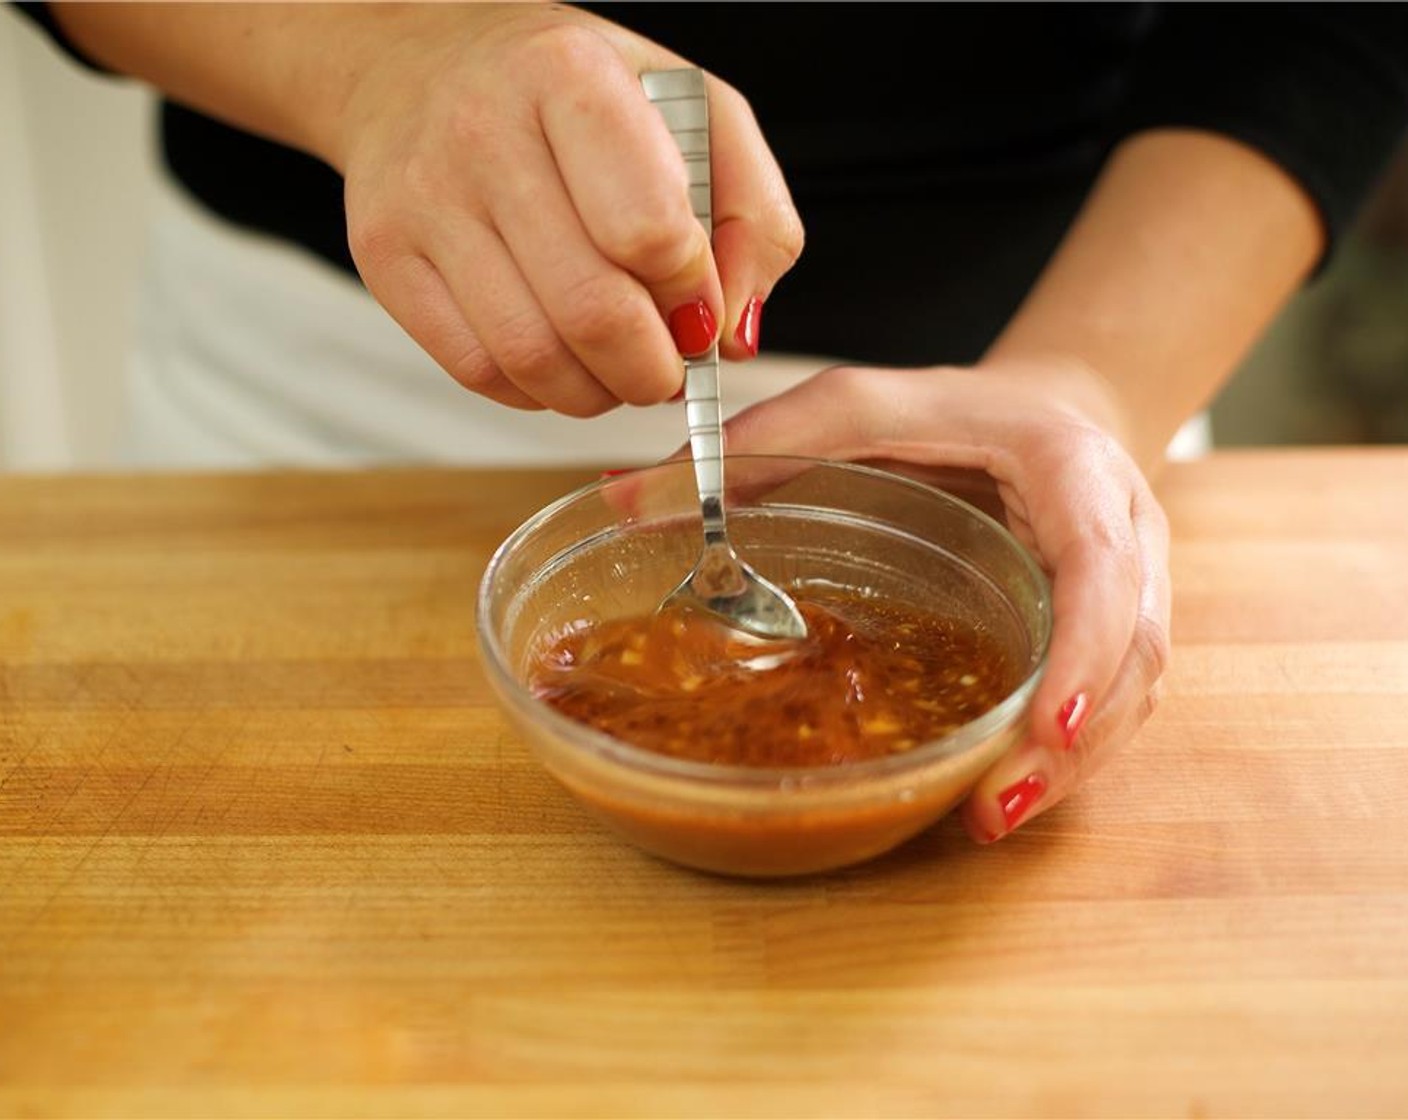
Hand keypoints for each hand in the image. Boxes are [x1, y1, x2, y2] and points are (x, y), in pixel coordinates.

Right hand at [331, 4, 802, 414]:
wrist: (421, 66)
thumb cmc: (572, 96)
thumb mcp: (694, 113)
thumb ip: (749, 217)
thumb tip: (734, 333)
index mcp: (570, 77)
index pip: (653, 234)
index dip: (693, 298)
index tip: (700, 310)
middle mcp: (483, 130)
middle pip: (592, 312)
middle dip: (652, 370)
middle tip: (667, 368)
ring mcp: (424, 198)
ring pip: (532, 357)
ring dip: (597, 391)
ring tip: (617, 365)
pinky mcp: (385, 256)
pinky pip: (478, 370)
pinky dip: (537, 390)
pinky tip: (559, 357)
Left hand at [719, 358, 1171, 840]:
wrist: (1052, 412)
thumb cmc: (955, 411)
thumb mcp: (862, 405)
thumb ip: (760, 442)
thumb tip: (624, 498)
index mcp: (1074, 470)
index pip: (1102, 565)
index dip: (1088, 649)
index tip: (1051, 722)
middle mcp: (1124, 535)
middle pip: (1135, 650)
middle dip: (1075, 739)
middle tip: (991, 806)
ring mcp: (1132, 589)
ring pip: (1135, 690)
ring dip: (1070, 765)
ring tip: (985, 816)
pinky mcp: (1111, 631)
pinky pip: (1111, 700)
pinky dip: (1063, 753)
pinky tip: (996, 790)